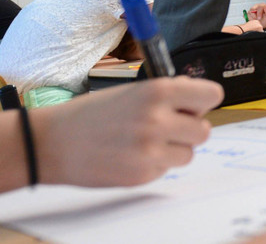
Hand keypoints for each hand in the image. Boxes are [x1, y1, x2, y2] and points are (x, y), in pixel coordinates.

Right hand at [30, 77, 223, 187]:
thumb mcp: (133, 91)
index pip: (212, 95)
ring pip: (188, 153)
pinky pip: (166, 169)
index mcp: (159, 91)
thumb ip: (168, 93)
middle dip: (188, 129)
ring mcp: (151, 150)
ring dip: (173, 149)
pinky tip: (131, 156)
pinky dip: (154, 164)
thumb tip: (197, 95)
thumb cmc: (93, 113)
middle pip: (204, 130)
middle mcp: (158, 119)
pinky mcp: (142, 174)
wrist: (53, 142)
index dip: (202, 102)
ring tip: (145, 142)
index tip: (191, 106)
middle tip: (166, 127)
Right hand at [247, 3, 265, 30]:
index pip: (259, 7)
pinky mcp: (249, 13)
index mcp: (262, 5)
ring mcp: (252, 10)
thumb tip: (265, 7)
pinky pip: (246, 15)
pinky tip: (254, 20)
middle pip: (252, 9)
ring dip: (252, 18)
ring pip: (249, 13)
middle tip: (257, 20)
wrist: (265, 23)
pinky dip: (250, 19)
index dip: (259, 13)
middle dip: (254, 16)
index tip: (259, 18)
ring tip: (257, 20)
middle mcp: (256, 6)